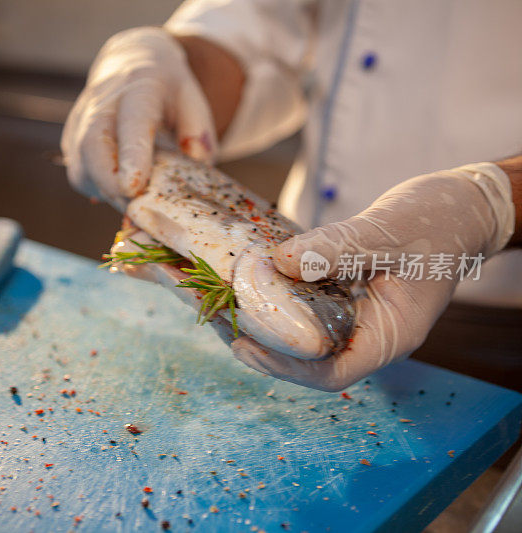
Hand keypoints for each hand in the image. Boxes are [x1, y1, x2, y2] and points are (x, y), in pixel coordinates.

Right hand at [61, 27, 216, 205]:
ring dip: (107, 194)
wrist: (131, 62)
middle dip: (110, 185)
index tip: (134, 188)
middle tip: (137, 211)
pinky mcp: (71, 140)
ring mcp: (80, 121)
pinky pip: (80, 175)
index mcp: (139, 88)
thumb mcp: (193, 99)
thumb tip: (195, 162)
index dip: (131, 156)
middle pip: (92, 147)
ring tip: (136, 204)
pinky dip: (101, 192)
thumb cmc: (166, 88)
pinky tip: (122, 193)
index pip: (131, 122)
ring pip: (82, 168)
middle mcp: (101, 102)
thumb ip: (199, 131)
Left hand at [232, 163, 514, 390]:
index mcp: (389, 336)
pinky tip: (241, 280)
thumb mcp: (388, 234)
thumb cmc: (437, 222)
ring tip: (215, 303)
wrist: (456, 207)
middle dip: (259, 342)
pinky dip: (271, 294)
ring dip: (257, 319)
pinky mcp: (338, 293)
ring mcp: (352, 315)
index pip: (333, 373)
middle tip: (214, 320)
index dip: (285, 366)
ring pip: (298, 331)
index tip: (245, 345)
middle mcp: (366, 333)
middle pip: (306, 357)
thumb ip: (337, 250)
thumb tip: (279, 263)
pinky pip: (300, 302)